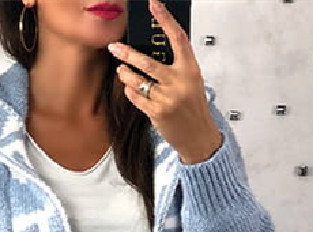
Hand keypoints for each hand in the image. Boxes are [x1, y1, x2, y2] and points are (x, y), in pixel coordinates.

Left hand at [107, 0, 223, 163]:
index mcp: (190, 69)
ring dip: (126, 74)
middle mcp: (179, 82)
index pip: (177, 37)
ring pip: (138, 81)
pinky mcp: (157, 113)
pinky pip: (137, 98)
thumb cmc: (193, 108)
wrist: (198, 137)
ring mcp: (167, 98)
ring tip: (121, 70)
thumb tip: (155, 49)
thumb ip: (177, 66)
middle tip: (115, 47)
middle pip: (148, 62)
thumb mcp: (192, 82)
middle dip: (127, 54)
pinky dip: (130, 92)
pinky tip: (129, 89)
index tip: (153, 5)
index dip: (164, 19)